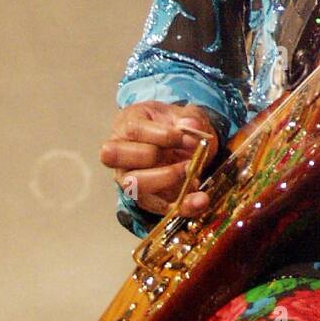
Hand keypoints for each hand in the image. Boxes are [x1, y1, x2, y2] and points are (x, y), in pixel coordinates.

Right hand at [100, 101, 218, 218]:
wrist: (181, 143)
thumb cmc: (174, 125)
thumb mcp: (184, 114)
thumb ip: (190, 118)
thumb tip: (191, 125)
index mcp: (127, 126)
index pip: (134, 131)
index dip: (163, 136)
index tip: (187, 138)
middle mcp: (120, 154)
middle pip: (122, 159)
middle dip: (156, 156)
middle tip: (188, 160)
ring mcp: (128, 178)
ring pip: (134, 185)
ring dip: (167, 181)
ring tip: (193, 177)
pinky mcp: (144, 198)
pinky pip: (155, 206)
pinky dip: (179, 206)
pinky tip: (198, 200)